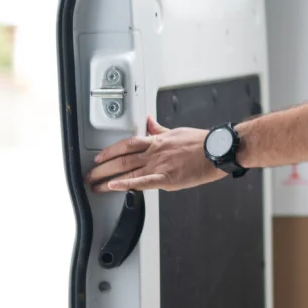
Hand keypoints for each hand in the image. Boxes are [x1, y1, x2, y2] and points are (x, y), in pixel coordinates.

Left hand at [86, 117, 223, 192]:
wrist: (217, 150)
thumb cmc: (201, 142)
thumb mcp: (176, 131)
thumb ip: (159, 129)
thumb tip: (149, 121)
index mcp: (156, 141)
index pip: (126, 144)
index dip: (109, 151)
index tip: (99, 157)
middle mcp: (154, 152)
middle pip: (121, 159)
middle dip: (101, 168)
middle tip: (89, 175)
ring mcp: (159, 165)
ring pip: (127, 170)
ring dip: (107, 178)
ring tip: (94, 186)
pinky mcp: (167, 178)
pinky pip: (143, 182)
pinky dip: (126, 184)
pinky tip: (113, 187)